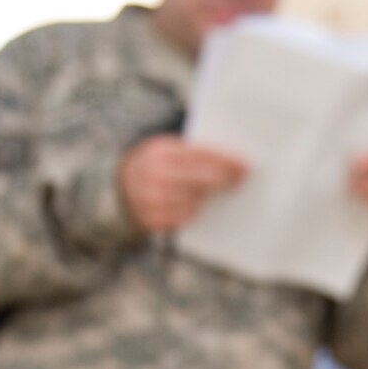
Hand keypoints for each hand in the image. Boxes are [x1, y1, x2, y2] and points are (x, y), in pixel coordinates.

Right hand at [119, 135, 246, 233]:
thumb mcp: (169, 149)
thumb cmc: (158, 164)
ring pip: (194, 201)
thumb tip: (230, 161)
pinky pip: (184, 218)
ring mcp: (151, 199)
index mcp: (160, 152)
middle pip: (199, 180)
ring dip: (208, 198)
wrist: (123, 184)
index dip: (224, 162)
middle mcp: (154, 175)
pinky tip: (198, 205)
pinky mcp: (152, 219)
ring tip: (218, 193)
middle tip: (240, 180)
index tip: (244, 166)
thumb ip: (193, 152)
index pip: (199, 156)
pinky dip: (194, 211)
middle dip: (224, 180)